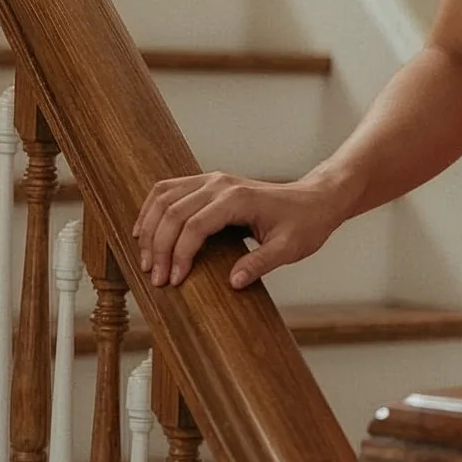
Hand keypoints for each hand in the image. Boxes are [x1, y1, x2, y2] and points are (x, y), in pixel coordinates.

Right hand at [130, 172, 344, 290]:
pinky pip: (169, 190)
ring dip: (150, 227)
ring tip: (146, 260)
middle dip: (159, 247)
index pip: (194, 226)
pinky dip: (152, 210)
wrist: (315, 200)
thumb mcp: (289, 248)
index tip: (175, 281)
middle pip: (173, 211)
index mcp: (238, 199)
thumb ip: (261, 263)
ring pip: (165, 196)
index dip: (180, 255)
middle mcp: (220, 184)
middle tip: (155, 277)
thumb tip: (233, 282)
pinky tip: (145, 231)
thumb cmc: (305, 223)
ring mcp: (212, 180)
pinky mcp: (208, 183)